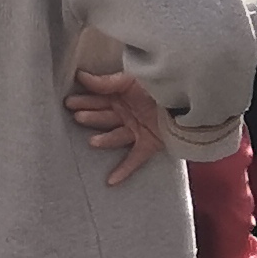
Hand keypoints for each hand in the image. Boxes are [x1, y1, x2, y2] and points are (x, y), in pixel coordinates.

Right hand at [70, 67, 171, 185]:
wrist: (188, 97)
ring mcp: (138, 128)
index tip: (68, 102)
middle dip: (90, 116)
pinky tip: (110, 181)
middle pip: (104, 117)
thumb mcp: (131, 79)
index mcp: (123, 96)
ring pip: (116, 137)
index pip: (98, 99)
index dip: (84, 100)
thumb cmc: (160, 82)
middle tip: (76, 116)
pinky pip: (135, 159)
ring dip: (104, 140)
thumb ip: (105, 82)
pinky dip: (124, 170)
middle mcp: (128, 113)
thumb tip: (80, 76)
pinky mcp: (150, 142)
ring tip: (93, 141)